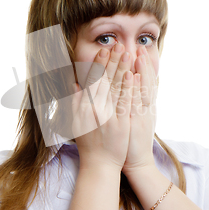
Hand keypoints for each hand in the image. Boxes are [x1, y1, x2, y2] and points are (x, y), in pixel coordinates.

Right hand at [71, 44, 132, 170]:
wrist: (99, 164)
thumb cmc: (88, 143)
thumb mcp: (75, 121)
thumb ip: (75, 101)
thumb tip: (75, 83)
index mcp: (85, 106)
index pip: (93, 80)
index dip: (99, 63)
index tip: (104, 49)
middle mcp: (96, 109)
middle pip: (105, 80)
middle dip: (112, 61)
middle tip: (119, 45)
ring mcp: (109, 116)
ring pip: (116, 88)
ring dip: (122, 69)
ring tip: (128, 53)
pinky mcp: (121, 124)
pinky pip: (126, 103)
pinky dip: (129, 88)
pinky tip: (133, 75)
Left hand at [122, 46, 157, 174]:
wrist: (136, 162)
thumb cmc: (132, 140)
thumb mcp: (136, 120)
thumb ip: (132, 103)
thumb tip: (130, 88)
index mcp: (144, 107)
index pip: (144, 82)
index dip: (143, 67)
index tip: (139, 51)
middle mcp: (146, 108)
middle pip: (146, 82)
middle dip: (143, 64)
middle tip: (140, 48)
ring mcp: (142, 114)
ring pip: (143, 88)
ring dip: (142, 71)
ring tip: (138, 55)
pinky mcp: (138, 122)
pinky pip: (137, 101)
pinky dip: (138, 88)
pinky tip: (136, 75)